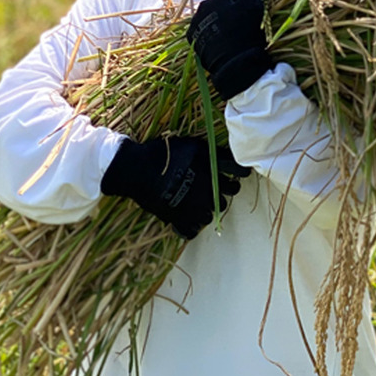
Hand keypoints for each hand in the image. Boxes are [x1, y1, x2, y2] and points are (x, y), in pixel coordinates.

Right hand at [100, 135, 250, 239]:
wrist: (135, 169)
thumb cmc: (162, 152)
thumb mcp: (191, 145)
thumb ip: (211, 152)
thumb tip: (227, 158)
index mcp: (213, 168)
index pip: (240, 173)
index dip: (240, 173)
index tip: (238, 175)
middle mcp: (209, 188)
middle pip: (229, 195)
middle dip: (224, 191)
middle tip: (214, 187)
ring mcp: (195, 206)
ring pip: (214, 213)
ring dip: (209, 208)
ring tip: (199, 202)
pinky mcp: (179, 219)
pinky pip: (194, 230)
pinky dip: (192, 225)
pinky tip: (188, 218)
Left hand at [187, 0, 275, 99]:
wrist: (235, 67)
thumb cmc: (248, 34)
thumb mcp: (252, 5)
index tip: (259, 5)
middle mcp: (206, 5)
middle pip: (225, 1)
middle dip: (235, 6)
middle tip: (248, 23)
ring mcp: (198, 22)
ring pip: (215, 15)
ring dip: (224, 19)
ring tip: (236, 34)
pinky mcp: (193, 38)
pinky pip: (205, 29)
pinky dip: (214, 32)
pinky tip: (224, 41)